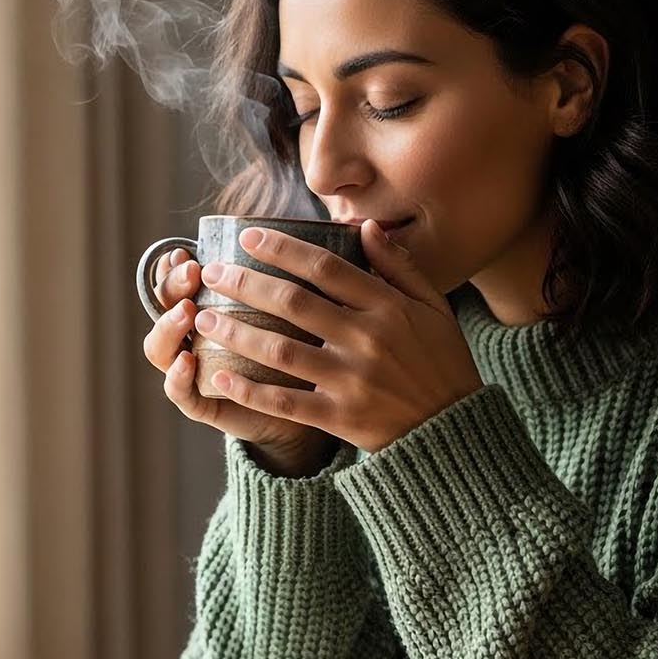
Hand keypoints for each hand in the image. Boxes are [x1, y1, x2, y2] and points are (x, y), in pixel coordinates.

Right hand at [140, 247, 338, 476]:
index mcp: (217, 303)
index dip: (177, 264)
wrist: (312, 411)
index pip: (182, 277)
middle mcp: (199, 334)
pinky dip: (179, 378)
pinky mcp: (204, 403)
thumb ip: (331, 273)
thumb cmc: (320, 348)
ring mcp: (197, 369)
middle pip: (166, 304)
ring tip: (189, 314)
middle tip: (192, 272)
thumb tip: (365, 225)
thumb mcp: (323, 309)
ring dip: (170, 327)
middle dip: (172, 285)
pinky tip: (189, 363)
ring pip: (160, 347)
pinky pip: (181, 392)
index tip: (189, 251)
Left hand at [193, 220, 482, 452]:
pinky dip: (250, 390)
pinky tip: (220, 377)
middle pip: (292, 302)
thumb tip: (365, 227)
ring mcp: (352, 380)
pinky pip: (286, 402)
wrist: (453, 431)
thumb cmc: (442, 363)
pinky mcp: (341, 418)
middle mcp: (367, 339)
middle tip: (212, 273)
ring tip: (204, 318)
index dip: (281, 248)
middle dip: (244, 282)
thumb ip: (400, 267)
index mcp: (388, 307)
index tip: (247, 237)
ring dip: (236, 331)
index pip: (324, 267)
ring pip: (280, 349)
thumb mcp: (434, 308)